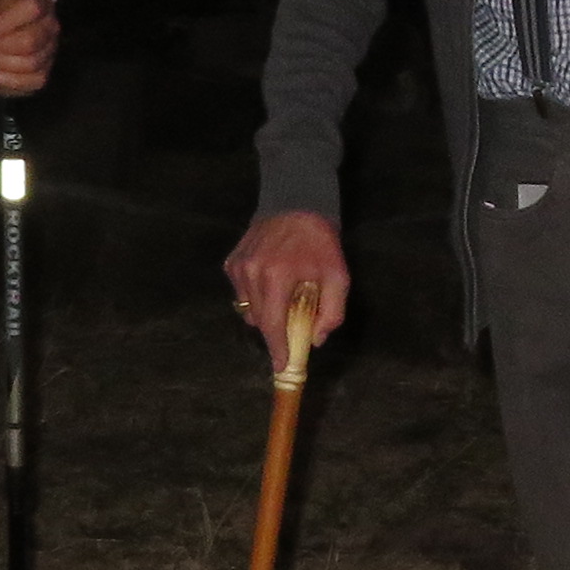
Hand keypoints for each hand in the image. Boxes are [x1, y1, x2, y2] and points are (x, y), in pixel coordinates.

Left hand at [0, 0, 59, 95]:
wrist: (4, 34)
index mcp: (42, 4)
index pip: (32, 9)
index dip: (9, 22)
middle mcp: (52, 27)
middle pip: (30, 41)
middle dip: (2, 47)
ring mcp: (51, 51)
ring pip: (31, 63)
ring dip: (3, 63)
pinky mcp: (46, 72)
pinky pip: (36, 81)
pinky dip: (13, 81)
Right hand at [223, 210, 348, 359]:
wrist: (296, 203)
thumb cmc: (320, 242)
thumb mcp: (338, 276)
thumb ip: (331, 311)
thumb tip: (316, 340)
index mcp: (277, 277)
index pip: (273, 325)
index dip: (278, 349)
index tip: (282, 366)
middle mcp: (251, 273)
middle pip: (259, 321)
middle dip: (275, 332)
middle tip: (292, 330)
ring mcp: (238, 267)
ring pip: (248, 310)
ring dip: (265, 314)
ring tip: (283, 300)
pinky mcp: (232, 263)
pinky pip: (241, 294)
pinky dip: (255, 297)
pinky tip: (271, 285)